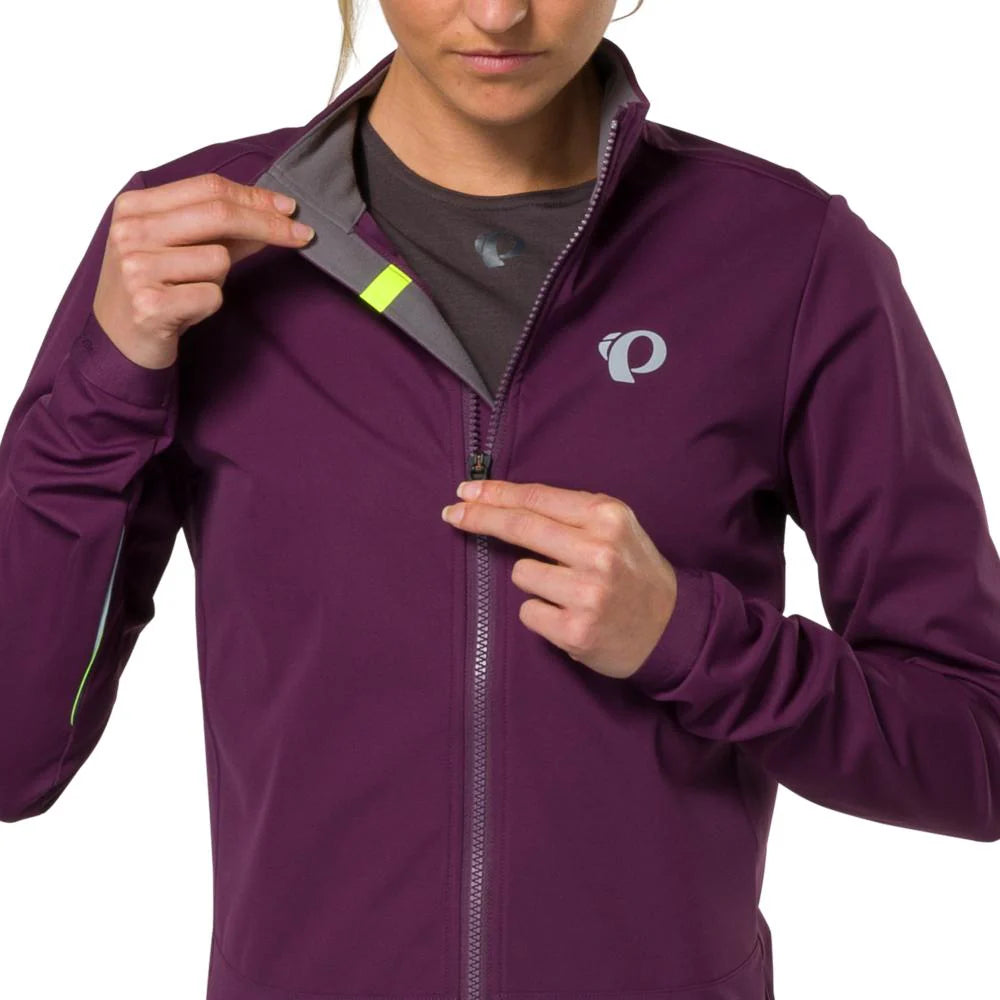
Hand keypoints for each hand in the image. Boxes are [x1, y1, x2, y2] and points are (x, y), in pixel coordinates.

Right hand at [92, 172, 314, 370]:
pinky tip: (185, 311)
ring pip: (218, 259)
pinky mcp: (150, 305)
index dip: (255, 197)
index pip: (208, 187)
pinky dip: (208, 305)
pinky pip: (211, 295)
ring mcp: (136, 268)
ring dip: (218, 279)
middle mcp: (130, 232)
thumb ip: (222, 231)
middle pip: (218, 213)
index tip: (289, 208)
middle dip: (268, 224)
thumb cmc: (153, 290)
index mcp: (134, 207)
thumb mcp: (180, 249)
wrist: (117, 343)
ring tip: (190, 291)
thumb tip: (277, 215)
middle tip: (301, 235)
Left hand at [441, 479, 677, 679]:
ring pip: (521, 574)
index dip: (494, 494)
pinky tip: (569, 616)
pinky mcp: (577, 630)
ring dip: (534, 582)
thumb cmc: (634, 571)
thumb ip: (569, 514)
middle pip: (521, 527)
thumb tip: (503, 502)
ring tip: (568, 592)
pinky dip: (541, 614)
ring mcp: (588, 592)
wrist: (673, 627)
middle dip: (479, 518)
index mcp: (607, 516)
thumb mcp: (615, 528)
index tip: (464, 492)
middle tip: (452, 513)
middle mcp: (599, 551)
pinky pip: (529, 611)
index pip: (536, 499)